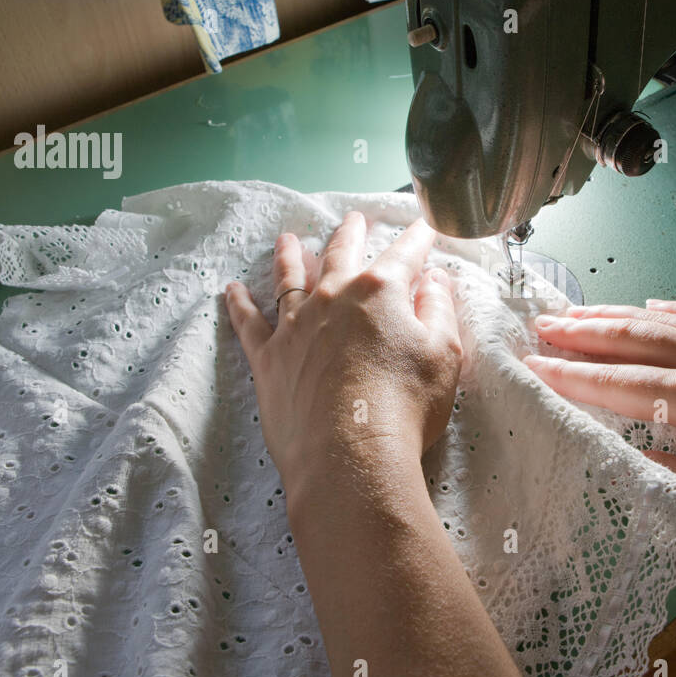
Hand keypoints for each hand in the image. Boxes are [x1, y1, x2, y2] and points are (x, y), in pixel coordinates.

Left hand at [224, 213, 461, 513]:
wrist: (350, 457)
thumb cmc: (405, 407)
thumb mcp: (443, 355)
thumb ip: (438, 310)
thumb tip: (433, 280)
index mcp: (381, 291)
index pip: (405, 254)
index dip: (418, 238)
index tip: (423, 226)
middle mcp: (333, 296)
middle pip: (341, 253)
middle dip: (351, 233)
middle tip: (354, 219)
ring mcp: (295, 325)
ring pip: (289, 277)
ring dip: (289, 255)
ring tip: (288, 240)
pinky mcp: (268, 357)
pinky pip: (248, 322)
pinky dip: (239, 304)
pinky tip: (232, 290)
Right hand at [525, 299, 675, 529]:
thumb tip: (635, 458)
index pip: (619, 384)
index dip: (569, 376)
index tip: (528, 366)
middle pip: (630, 337)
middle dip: (578, 332)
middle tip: (533, 327)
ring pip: (659, 318)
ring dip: (611, 314)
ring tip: (570, 312)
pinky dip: (663, 308)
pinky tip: (648, 306)